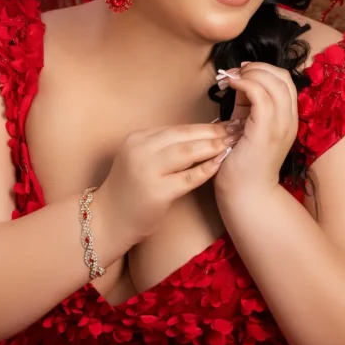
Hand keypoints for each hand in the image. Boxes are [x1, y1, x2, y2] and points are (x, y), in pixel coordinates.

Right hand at [95, 122, 239, 246]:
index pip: (177, 128)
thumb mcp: (140, 160)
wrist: (108, 220)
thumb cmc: (129, 191)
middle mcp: (140, 150)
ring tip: (232, 144)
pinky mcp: (156, 192)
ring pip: (186, 152)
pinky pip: (188, 177)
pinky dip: (206, 169)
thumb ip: (163, 148)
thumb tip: (200, 137)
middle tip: (236, 130)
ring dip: (212, 146)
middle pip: (183, 136)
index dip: (203, 126)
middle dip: (213, 132)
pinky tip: (220, 164)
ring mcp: (147, 171)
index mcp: (137, 138)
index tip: (225, 124)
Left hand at [213, 61, 298, 196]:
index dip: (264, 70)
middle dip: (257, 68)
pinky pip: (260, 95)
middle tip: (235, 73)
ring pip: (274, 82)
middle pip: (283, 76)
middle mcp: (289, 120)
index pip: (285, 81)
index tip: (242, 72)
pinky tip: (230, 86)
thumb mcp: (248, 126)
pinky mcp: (266, 131)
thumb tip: (239, 81)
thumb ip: (248, 105)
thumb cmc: (243, 164)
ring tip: (231, 79)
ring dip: (250, 74)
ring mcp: (280, 125)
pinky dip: (244, 83)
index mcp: (288, 119)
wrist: (246, 194)